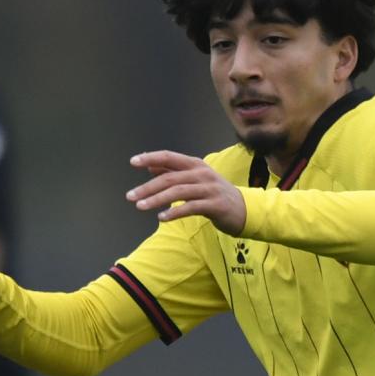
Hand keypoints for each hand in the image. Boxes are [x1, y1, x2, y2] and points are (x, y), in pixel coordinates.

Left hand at [127, 151, 244, 232]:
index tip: (133, 162)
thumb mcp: (195, 179)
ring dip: (157, 199)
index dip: (151, 158)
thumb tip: (150, 166)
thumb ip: (173, 172)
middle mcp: (202, 174)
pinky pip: (191, 207)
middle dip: (148, 187)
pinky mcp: (215, 205)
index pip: (170, 157)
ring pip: (178, 192)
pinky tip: (161, 218)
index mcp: (196, 165)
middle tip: (130, 196)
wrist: (244, 209)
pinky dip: (175, 212)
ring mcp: (209, 189)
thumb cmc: (214, 194)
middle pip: (170, 178)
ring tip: (140, 206)